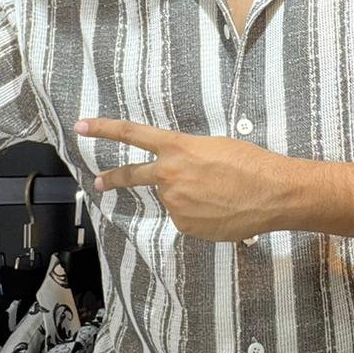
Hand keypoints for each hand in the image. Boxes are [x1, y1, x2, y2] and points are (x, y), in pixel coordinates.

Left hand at [74, 117, 294, 242]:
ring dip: (189, 198)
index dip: (103, 129)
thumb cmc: (251, 164)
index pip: (132, 133)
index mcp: (177, 148)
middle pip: (132, 175)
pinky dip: (199, 215)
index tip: (81, 126)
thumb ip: (188, 157)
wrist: (273, 193)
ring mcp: (174, 203)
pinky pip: (186, 219)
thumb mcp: (215, 147)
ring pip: (173, 200)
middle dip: (112, 178)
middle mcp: (169, 175)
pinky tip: (221, 211)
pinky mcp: (184, 226)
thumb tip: (179, 175)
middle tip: (97, 182)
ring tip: (220, 196)